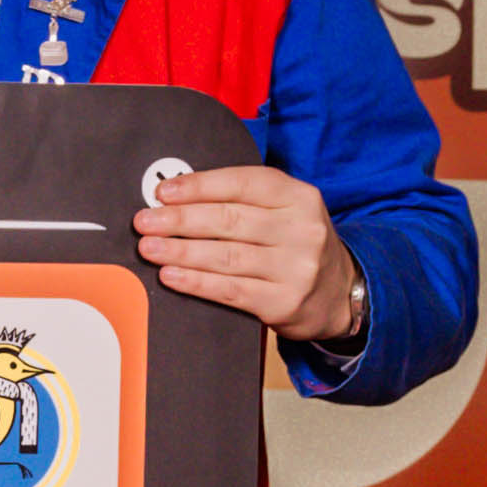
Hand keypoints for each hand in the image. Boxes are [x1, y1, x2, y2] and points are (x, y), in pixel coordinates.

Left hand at [137, 160, 361, 342]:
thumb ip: (244, 201)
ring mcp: (295, 268)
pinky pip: (230, 290)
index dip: (199, 186)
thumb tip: (179, 198)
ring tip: (149, 248)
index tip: (164, 192)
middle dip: (180, 220)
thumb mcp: (286, 211)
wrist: (340, 294)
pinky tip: (171, 276)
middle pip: (229, 220)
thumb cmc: (297, 245)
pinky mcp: (284, 302)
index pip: (243, 184)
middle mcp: (302, 230)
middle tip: (145, 221)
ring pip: (226, 256)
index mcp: (299, 197)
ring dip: (180, 251)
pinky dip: (196, 282)